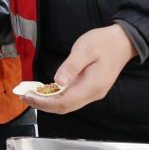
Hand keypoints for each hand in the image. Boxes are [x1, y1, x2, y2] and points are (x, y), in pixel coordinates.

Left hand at [21, 24, 136, 114]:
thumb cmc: (105, 43)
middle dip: (43, 105)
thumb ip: (71, 66)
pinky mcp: (91, 89)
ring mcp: (93, 93)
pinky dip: (56, 97)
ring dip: (48, 102)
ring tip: (31, 95)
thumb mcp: (85, 49)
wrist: (124, 42)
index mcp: (92, 86)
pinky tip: (46, 90)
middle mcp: (93, 94)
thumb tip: (58, 81)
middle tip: (25, 97)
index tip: (28, 96)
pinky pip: (71, 98)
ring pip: (67, 105)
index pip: (63, 103)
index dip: (44, 102)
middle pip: (64, 107)